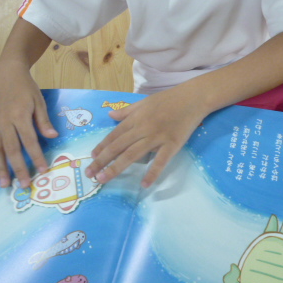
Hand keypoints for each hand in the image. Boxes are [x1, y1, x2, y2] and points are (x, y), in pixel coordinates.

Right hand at [0, 61, 57, 188]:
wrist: (7, 75)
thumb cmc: (26, 89)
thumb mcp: (39, 101)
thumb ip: (43, 121)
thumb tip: (53, 137)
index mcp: (20, 117)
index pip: (30, 141)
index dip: (36, 157)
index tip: (43, 170)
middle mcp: (4, 123)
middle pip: (12, 150)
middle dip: (18, 169)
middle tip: (23, 185)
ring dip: (0, 168)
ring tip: (4, 184)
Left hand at [85, 85, 207, 187]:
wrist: (193, 97)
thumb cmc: (169, 99)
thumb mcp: (144, 102)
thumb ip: (127, 111)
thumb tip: (110, 115)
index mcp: (136, 118)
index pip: (114, 135)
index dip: (102, 147)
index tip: (92, 158)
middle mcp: (143, 128)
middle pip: (118, 147)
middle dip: (102, 161)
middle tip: (90, 174)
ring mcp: (157, 137)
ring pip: (132, 154)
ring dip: (116, 168)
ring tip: (104, 179)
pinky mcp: (172, 144)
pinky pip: (160, 160)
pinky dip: (152, 173)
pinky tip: (144, 185)